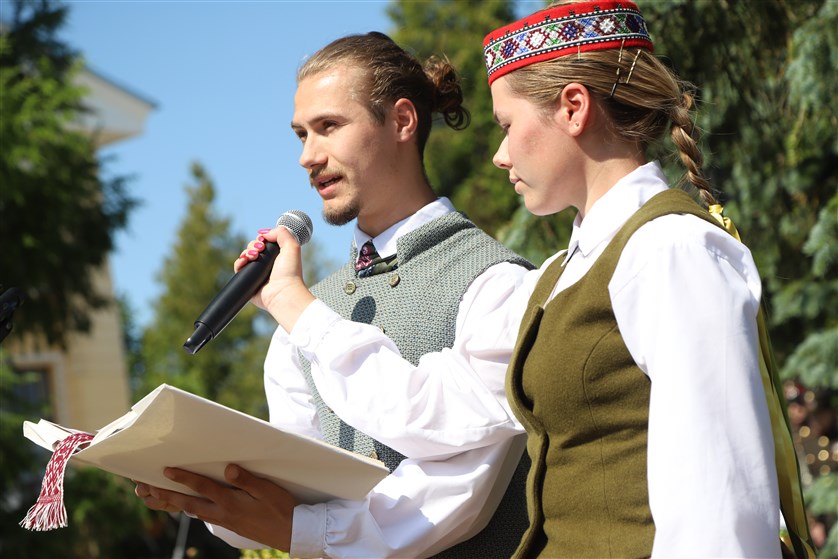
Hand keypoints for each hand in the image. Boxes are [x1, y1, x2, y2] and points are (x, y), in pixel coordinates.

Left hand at [136, 464, 295, 550]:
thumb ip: (246, 479)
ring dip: (178, 503)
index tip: (166, 470)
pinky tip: (191, 508)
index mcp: (231, 502)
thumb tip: (227, 468)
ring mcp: (226, 521)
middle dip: (169, 495)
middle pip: (190, 503)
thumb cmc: (281, 508)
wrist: (291, 533)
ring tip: (163, 497)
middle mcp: (224, 513)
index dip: (184, 478)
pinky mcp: (231, 525)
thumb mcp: (267, 490)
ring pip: (196, 511)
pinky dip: (193, 510)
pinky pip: (206, 516)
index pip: (202, 487)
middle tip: (150, 489)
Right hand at [234, 226, 314, 331]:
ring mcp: (257, 272)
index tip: (264, 240)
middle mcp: (268, 264)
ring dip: (246, 252)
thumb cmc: (290, 272)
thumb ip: (281, 233)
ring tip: (253, 256)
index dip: (262, 238)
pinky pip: (239, 268)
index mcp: (278, 256)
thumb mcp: (292, 246)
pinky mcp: (248, 281)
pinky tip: (244, 261)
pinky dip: (239, 262)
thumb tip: (264, 233)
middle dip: (254, 245)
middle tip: (260, 249)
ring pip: (245, 256)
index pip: (265, 242)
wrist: (283, 292)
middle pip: (253, 247)